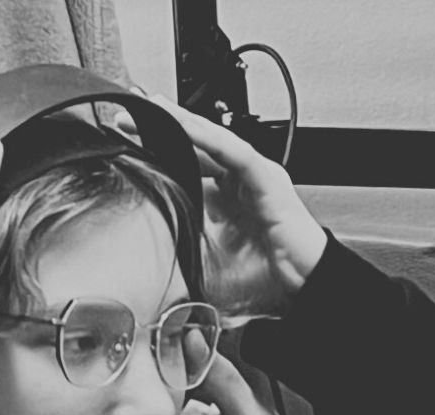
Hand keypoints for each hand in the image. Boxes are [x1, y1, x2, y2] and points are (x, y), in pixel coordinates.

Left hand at [117, 89, 325, 322]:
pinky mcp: (269, 180)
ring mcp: (258, 176)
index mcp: (231, 194)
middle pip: (200, 144)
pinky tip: (185, 128)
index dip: (161, 149)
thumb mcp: (212, 256)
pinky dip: (210, 139)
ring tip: (154, 110)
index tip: (127, 140)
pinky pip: (236, 152)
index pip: (192, 161)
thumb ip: (188, 240)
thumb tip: (156, 238)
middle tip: (128, 117)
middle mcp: (244, 179)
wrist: (306, 284)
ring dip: (183, 124)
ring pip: (216, 140)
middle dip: (165, 128)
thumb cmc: (269, 275)